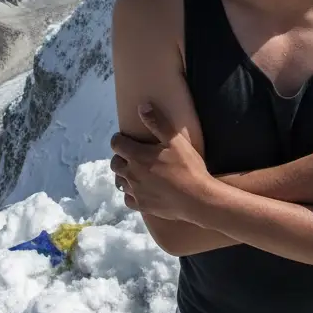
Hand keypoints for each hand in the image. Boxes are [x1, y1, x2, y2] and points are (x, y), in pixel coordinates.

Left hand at [109, 104, 213, 220]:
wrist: (196, 199)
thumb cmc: (187, 167)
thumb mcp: (175, 141)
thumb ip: (157, 123)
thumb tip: (142, 106)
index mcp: (137, 156)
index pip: (116, 144)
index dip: (119, 139)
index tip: (126, 138)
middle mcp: (131, 173)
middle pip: (115, 163)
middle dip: (120, 157)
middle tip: (133, 155)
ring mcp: (135, 191)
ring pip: (120, 181)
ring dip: (125, 175)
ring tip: (136, 172)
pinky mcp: (141, 206)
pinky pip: (127, 198)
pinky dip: (131, 193)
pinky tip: (141, 190)